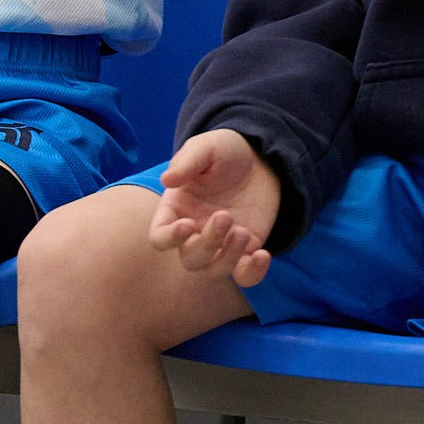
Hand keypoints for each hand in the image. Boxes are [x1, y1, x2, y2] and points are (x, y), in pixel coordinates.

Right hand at [148, 130, 281, 288]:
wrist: (261, 159)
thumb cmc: (225, 151)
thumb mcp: (206, 147)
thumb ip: (186, 162)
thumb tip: (166, 179)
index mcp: (176, 209)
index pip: (160, 237)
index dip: (169, 238)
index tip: (188, 224)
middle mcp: (194, 232)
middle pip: (190, 259)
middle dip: (207, 244)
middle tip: (226, 216)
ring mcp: (221, 245)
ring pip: (214, 271)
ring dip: (227, 258)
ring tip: (243, 232)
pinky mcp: (246, 250)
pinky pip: (245, 276)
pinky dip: (253, 273)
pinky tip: (263, 255)